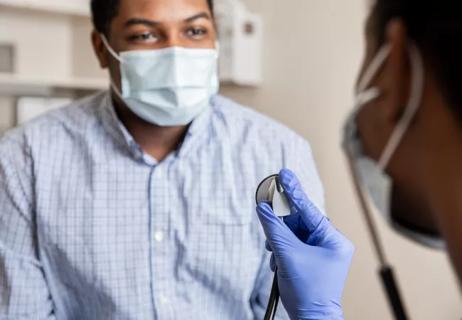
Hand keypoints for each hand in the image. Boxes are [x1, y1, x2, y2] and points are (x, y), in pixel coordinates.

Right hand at [256, 169, 353, 319]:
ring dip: (280, 240)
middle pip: (300, 221)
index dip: (293, 191)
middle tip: (266, 215)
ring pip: (295, 234)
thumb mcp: (287, 255)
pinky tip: (277, 261)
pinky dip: (282, 249)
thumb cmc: (307, 291)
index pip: (308, 209)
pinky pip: (294, 245)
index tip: (284, 173)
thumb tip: (263, 208)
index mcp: (333, 239)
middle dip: (281, 225)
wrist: (310, 319)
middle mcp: (330, 243)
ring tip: (274, 253)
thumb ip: (274, 229)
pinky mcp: (313, 259)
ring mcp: (322, 252)